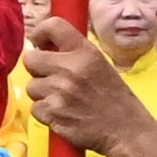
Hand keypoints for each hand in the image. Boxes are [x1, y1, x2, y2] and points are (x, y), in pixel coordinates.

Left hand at [21, 22, 156, 156]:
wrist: (126, 130)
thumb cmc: (113, 98)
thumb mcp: (100, 65)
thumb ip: (74, 53)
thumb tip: (43, 45)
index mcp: (85, 52)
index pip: (53, 26)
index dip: (40, 33)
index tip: (40, 43)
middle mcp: (71, 68)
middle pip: (30, 59)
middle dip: (38, 69)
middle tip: (53, 78)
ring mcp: (60, 91)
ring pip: (32, 86)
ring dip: (43, 94)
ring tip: (64, 100)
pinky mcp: (53, 113)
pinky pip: (35, 108)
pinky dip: (46, 113)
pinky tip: (63, 114)